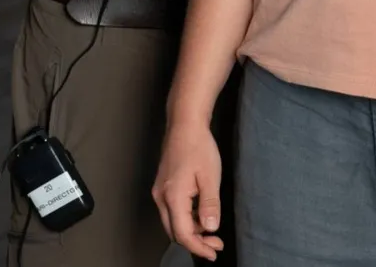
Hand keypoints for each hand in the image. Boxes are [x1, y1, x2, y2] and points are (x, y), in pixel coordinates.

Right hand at [152, 122, 224, 260]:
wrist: (184, 123)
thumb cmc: (199, 146)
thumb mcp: (210, 176)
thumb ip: (209, 204)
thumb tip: (210, 229)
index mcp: (172, 198)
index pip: (183, 234)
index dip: (198, 247)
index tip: (214, 252)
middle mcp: (161, 198)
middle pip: (175, 231)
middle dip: (195, 241)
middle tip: (216, 242)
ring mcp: (160, 192)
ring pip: (173, 222)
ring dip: (191, 229)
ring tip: (212, 229)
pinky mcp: (163, 186)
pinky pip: (172, 210)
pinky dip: (187, 217)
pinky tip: (201, 213)